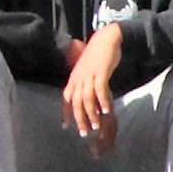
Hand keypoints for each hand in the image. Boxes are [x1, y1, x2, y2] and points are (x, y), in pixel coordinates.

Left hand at [64, 22, 127, 145]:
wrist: (107, 38)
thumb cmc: (98, 55)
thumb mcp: (87, 70)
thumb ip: (85, 83)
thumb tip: (88, 98)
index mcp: (74, 78)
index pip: (66, 98)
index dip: (66, 113)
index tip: (66, 127)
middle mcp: (79, 78)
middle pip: (75, 102)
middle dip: (79, 119)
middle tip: (84, 133)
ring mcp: (89, 75)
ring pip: (86, 98)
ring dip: (91, 114)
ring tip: (96, 126)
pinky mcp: (100, 72)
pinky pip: (100, 89)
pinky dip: (102, 101)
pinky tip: (106, 111)